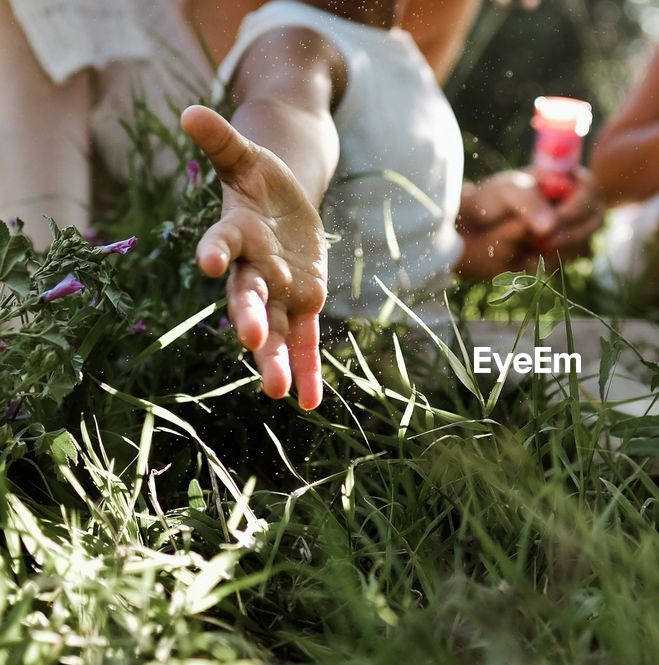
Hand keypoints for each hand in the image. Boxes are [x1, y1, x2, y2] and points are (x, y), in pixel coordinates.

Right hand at [181, 105, 326, 410]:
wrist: (281, 202)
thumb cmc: (260, 178)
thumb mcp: (248, 155)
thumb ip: (221, 140)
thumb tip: (189, 110)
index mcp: (237, 233)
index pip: (223, 242)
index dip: (217, 250)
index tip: (210, 262)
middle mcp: (254, 268)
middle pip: (249, 295)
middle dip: (249, 316)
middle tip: (249, 339)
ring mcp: (279, 289)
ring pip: (277, 327)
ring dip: (276, 357)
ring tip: (278, 390)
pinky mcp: (304, 301)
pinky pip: (306, 340)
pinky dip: (308, 369)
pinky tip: (310, 402)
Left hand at [455, 169, 600, 276]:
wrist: (474, 228)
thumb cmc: (492, 199)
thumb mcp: (506, 191)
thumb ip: (528, 202)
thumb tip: (550, 226)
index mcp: (564, 179)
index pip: (589, 189)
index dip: (577, 207)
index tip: (555, 221)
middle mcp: (574, 204)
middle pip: (593, 221)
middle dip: (569, 234)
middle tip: (542, 241)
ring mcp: (572, 229)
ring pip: (581, 244)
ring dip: (555, 249)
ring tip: (525, 242)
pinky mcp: (562, 252)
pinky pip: (564, 262)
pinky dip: (546, 262)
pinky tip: (526, 255)